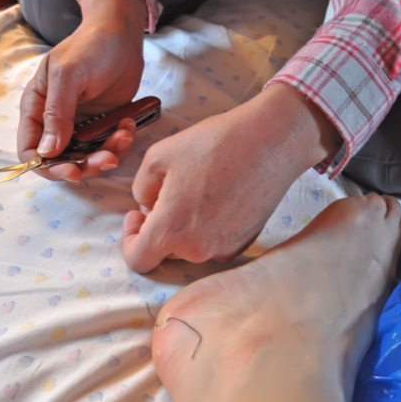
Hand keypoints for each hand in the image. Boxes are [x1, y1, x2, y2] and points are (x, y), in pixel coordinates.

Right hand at [17, 0, 146, 180]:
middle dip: (86, 165)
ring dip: (108, 153)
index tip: (73, 171)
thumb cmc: (90, 47)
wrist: (123, 35)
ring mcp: (80, 125)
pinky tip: (129, 125)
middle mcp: (56, 122)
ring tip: (124, 133)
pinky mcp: (103, 125)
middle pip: (62, 161)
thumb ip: (56, 114)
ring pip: (88, 158)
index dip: (48, 167)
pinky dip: (121, 143)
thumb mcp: (68, 76)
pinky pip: (109, 147)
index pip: (30, 151)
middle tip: (109, 157)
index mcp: (36, 109)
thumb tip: (46, 152)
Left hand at [122, 84, 341, 272]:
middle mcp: (196, 249)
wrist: (270, 142)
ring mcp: (223, 249)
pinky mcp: (243, 243)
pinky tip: (217, 198)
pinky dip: (207, 228)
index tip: (138, 215)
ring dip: (183, 227)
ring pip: (189, 248)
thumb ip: (140, 188)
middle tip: (167, 194)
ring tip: (195, 191)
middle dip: (158, 226)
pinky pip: (213, 243)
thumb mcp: (158, 156)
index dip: (130, 239)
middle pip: (164, 252)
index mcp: (171, 230)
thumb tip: (147, 206)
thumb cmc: (213, 144)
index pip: (138, 260)